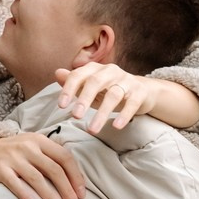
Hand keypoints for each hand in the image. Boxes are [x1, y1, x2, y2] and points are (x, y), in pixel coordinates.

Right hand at [0, 132, 85, 198]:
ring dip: (51, 197)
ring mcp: (13, 157)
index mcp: (40, 140)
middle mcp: (28, 147)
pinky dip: (26, 195)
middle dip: (67, 191)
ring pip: (37, 179)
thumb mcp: (34, 146)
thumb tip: (76, 178)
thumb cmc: (15, 152)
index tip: (82, 195)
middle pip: (54, 170)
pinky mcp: (0, 169)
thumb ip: (52, 156)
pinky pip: (15, 183)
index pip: (65, 157)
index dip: (76, 177)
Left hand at [56, 64, 198, 132]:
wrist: (141, 91)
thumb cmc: (109, 89)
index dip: (69, 89)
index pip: (79, 75)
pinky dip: (124, 115)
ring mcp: (126, 81)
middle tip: (75, 116)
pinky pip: (132, 103)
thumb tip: (57, 73)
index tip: (61, 106)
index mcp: (95, 69)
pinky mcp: (139, 92)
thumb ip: (74, 82)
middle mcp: (111, 71)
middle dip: (84, 99)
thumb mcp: (90, 87)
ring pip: (113, 95)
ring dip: (102, 113)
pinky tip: (116, 126)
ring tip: (92, 130)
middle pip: (96, 82)